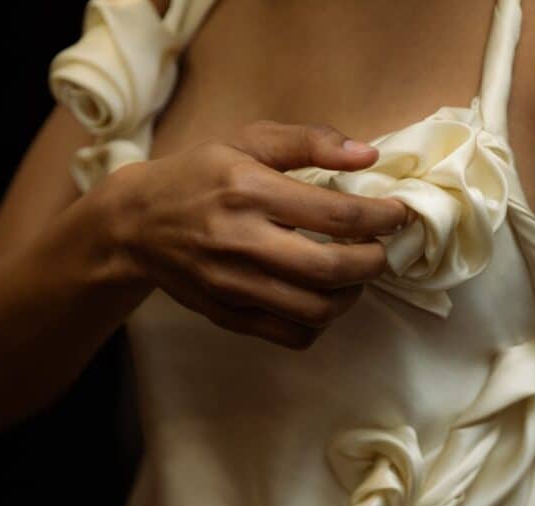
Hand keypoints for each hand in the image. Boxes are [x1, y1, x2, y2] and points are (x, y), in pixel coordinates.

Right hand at [108, 120, 409, 348]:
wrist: (136, 226)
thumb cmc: (198, 177)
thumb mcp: (246, 141)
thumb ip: (309, 142)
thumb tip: (368, 154)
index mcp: (249, 190)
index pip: (335, 214)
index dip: (380, 218)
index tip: (398, 216)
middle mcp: (242, 241)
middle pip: (332, 269)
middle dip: (373, 263)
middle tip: (380, 252)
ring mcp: (234, 286)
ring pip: (316, 310)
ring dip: (351, 297)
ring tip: (353, 277)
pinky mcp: (229, 316)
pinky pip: (292, 335)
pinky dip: (320, 323)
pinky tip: (322, 299)